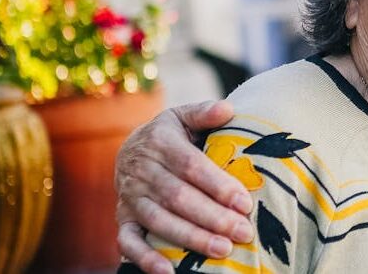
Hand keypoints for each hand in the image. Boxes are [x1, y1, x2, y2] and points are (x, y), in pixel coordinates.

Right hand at [115, 100, 254, 273]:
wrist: (130, 148)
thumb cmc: (171, 134)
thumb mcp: (183, 116)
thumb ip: (204, 113)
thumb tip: (228, 109)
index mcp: (161, 143)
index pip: (192, 167)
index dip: (218, 186)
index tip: (245, 203)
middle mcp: (142, 172)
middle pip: (179, 198)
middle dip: (213, 217)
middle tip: (243, 232)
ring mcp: (130, 197)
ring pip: (160, 221)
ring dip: (191, 238)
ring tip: (223, 250)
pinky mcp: (123, 219)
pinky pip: (128, 242)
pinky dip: (145, 259)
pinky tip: (168, 272)